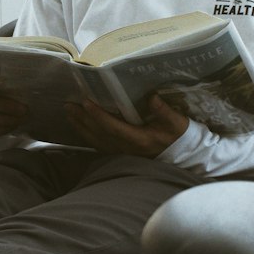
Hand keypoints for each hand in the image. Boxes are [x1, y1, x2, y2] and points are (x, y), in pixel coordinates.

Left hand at [65, 94, 188, 157]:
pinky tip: (79, 126)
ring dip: (81, 126)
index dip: (98, 115)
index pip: (113, 127)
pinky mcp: (121, 153)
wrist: (184, 156)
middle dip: (82, 119)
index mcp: (139, 139)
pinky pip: (99, 145)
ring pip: (96, 140)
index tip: (86, 102)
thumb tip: (152, 96)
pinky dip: (87, 135)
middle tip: (69, 105)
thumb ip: (163, 111)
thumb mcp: (177, 122)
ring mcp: (123, 153)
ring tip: (69, 112)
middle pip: (99, 133)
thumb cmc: (179, 136)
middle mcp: (127, 148)